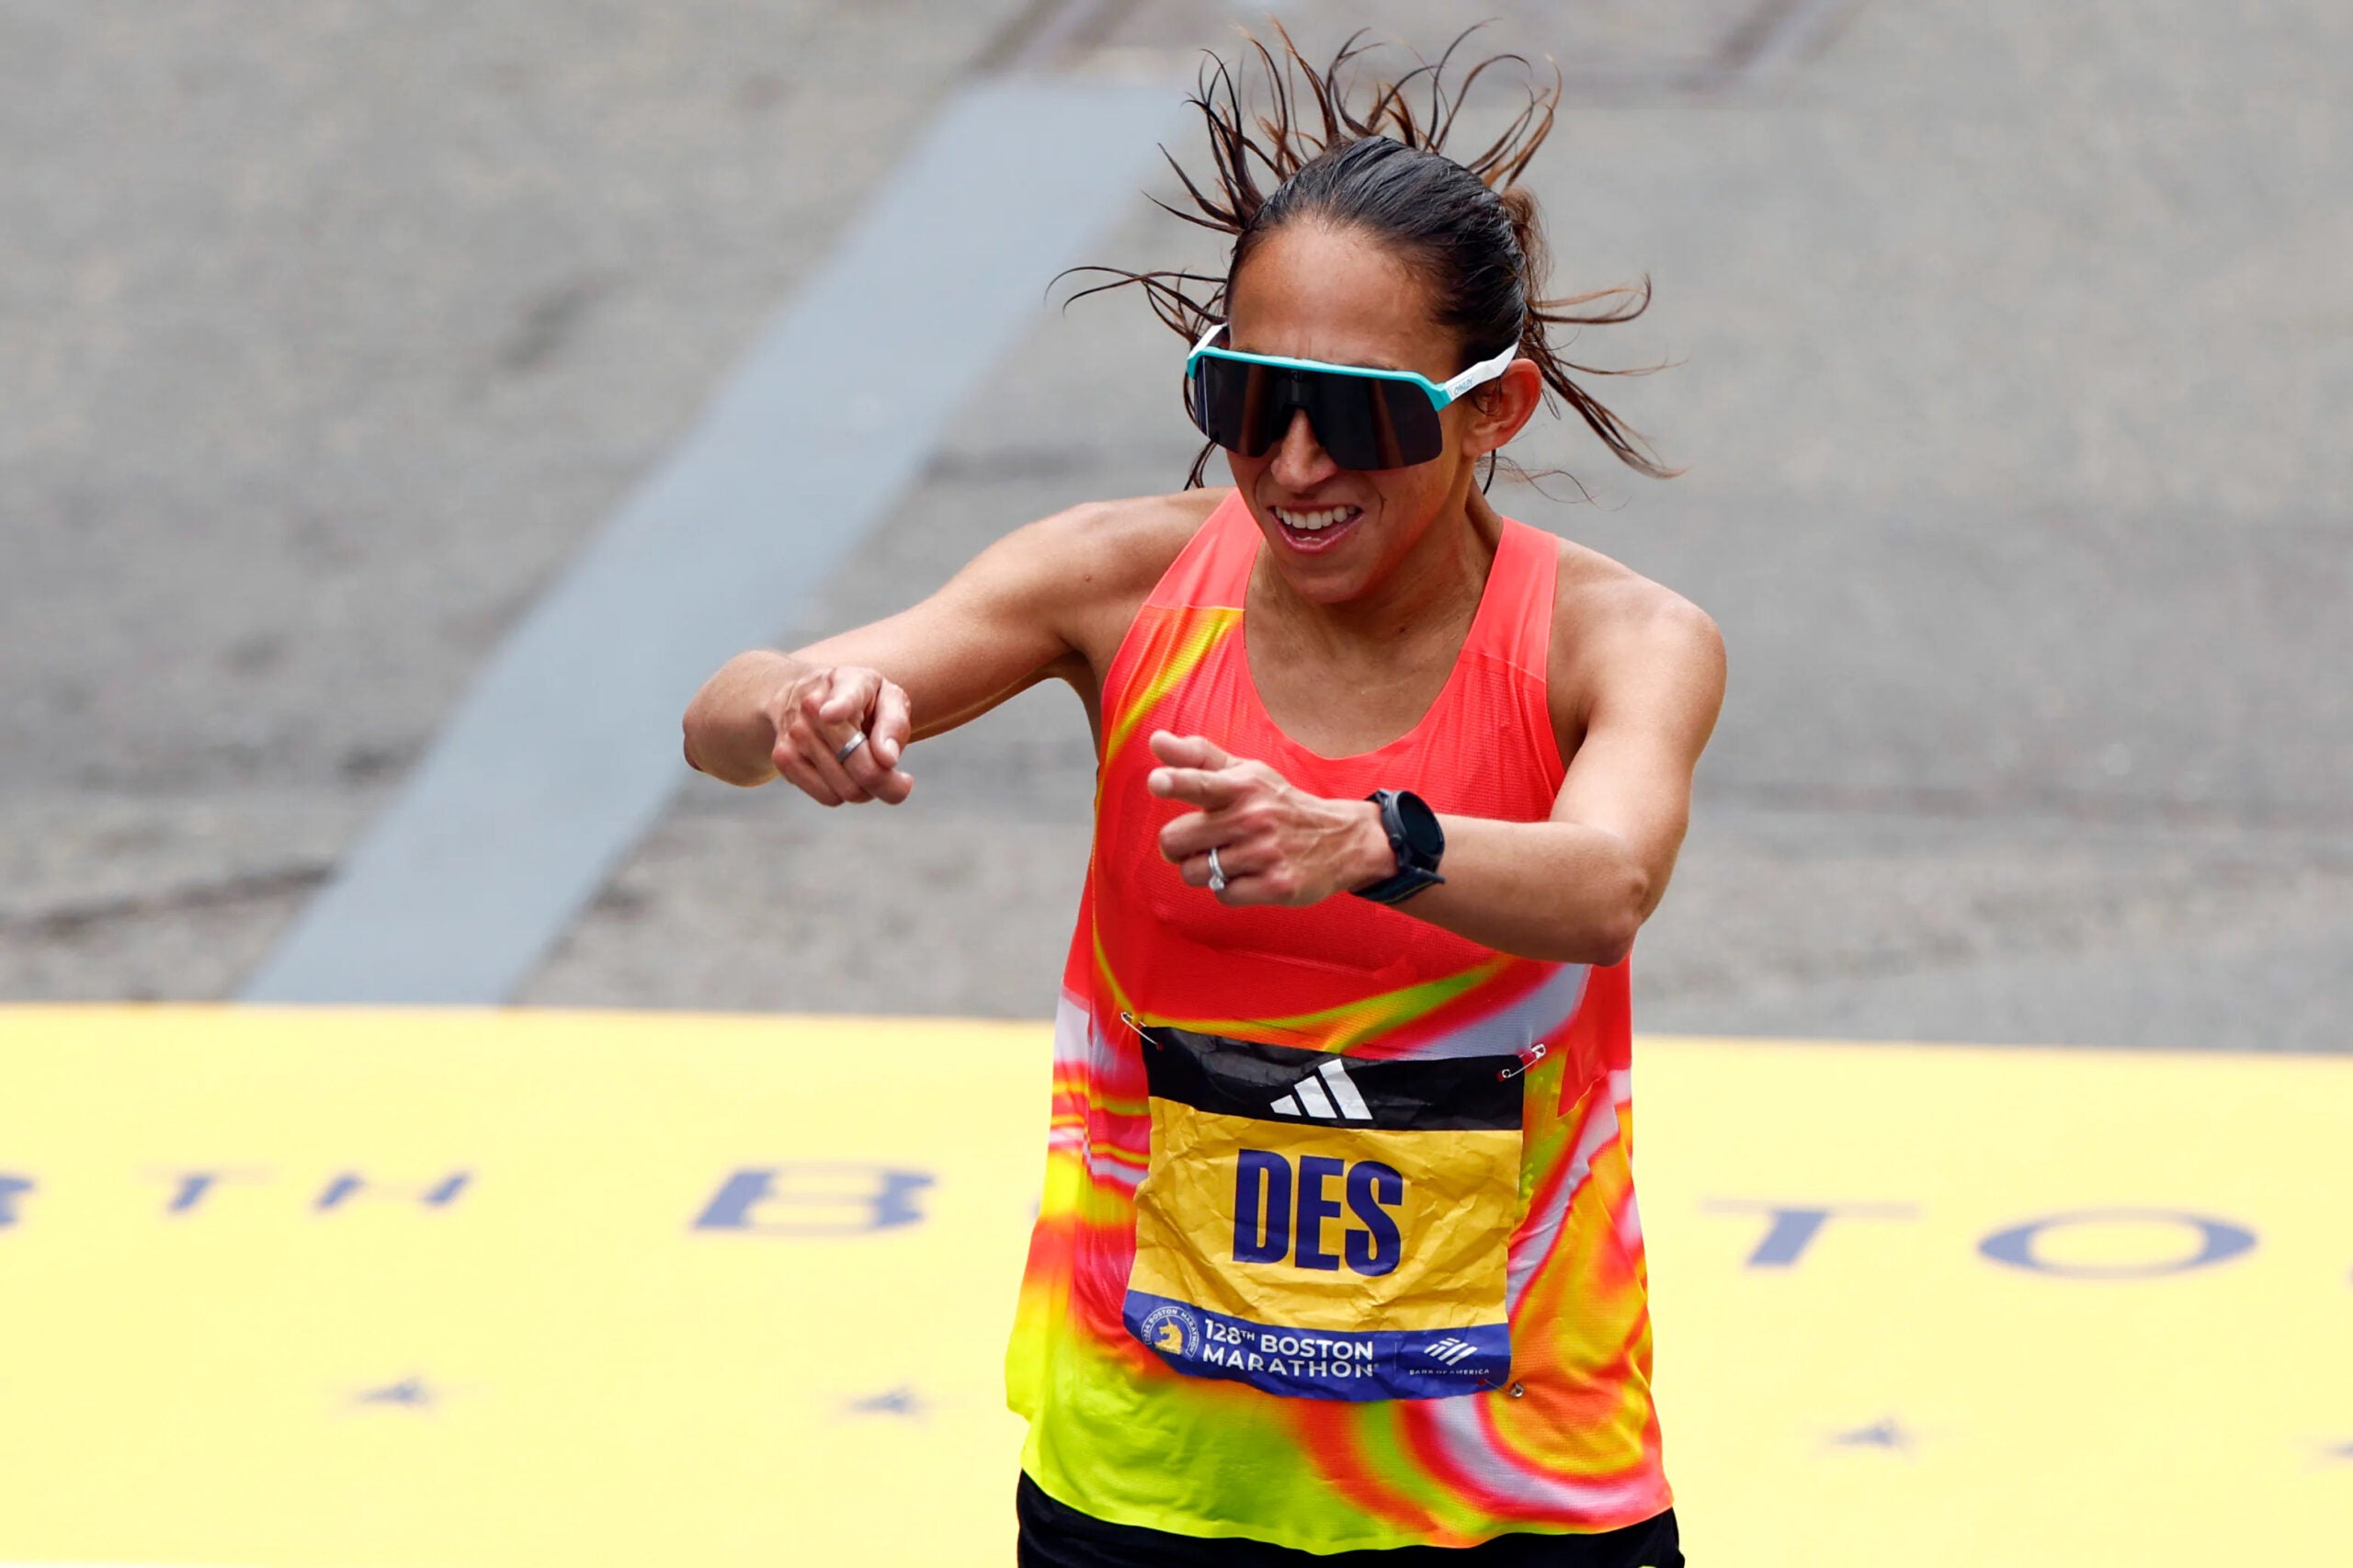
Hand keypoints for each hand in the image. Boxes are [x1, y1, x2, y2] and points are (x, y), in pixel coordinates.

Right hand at [763, 664, 913, 805]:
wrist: (804, 694)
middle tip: (900, 781)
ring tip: (866, 767)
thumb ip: (895, 724)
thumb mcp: (887, 698)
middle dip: (888, 782)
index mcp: (846, 682)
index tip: (830, 715)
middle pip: (861, 765)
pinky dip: (843, 793)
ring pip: (846, 789)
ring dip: (866, 789)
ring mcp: (795, 733)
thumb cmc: (860, 702)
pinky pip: (828, 797)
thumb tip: (887, 758)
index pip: (843, 697)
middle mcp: (813, 706)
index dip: (838, 707)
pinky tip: (844, 773)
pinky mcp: (783, 758)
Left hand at [1147, 731, 1389, 905]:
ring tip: (1231, 857)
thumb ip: (1197, 758)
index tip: (1157, 781)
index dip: (1175, 782)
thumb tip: (1154, 740)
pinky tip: (1250, 875)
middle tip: (1204, 841)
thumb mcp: (1245, 773)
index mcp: (1241, 786)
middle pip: (1175, 841)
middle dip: (1180, 846)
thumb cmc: (1278, 803)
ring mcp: (1265, 853)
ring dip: (1205, 869)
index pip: (1201, 781)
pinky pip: (1223, 894)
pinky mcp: (1276, 885)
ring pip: (1195, 872)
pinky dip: (1229, 888)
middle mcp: (1253, 817)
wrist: (1341, 839)